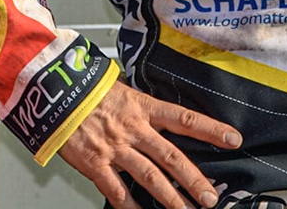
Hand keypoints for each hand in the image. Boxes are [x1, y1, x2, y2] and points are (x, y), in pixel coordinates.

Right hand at [57, 82, 241, 208]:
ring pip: (149, 177)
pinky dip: (129, 207)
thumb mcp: (120, 89)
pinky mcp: (94, 163)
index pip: (185, 118)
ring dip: (170, 198)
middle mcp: (133, 129)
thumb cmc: (85, 89)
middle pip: (171, 157)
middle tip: (211, 197)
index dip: (211, 129)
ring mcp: (115, 148)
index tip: (233, 138)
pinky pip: (116, 190)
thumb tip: (162, 116)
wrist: (53, 92)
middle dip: (194, 180)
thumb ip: (142, 107)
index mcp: (142, 107)